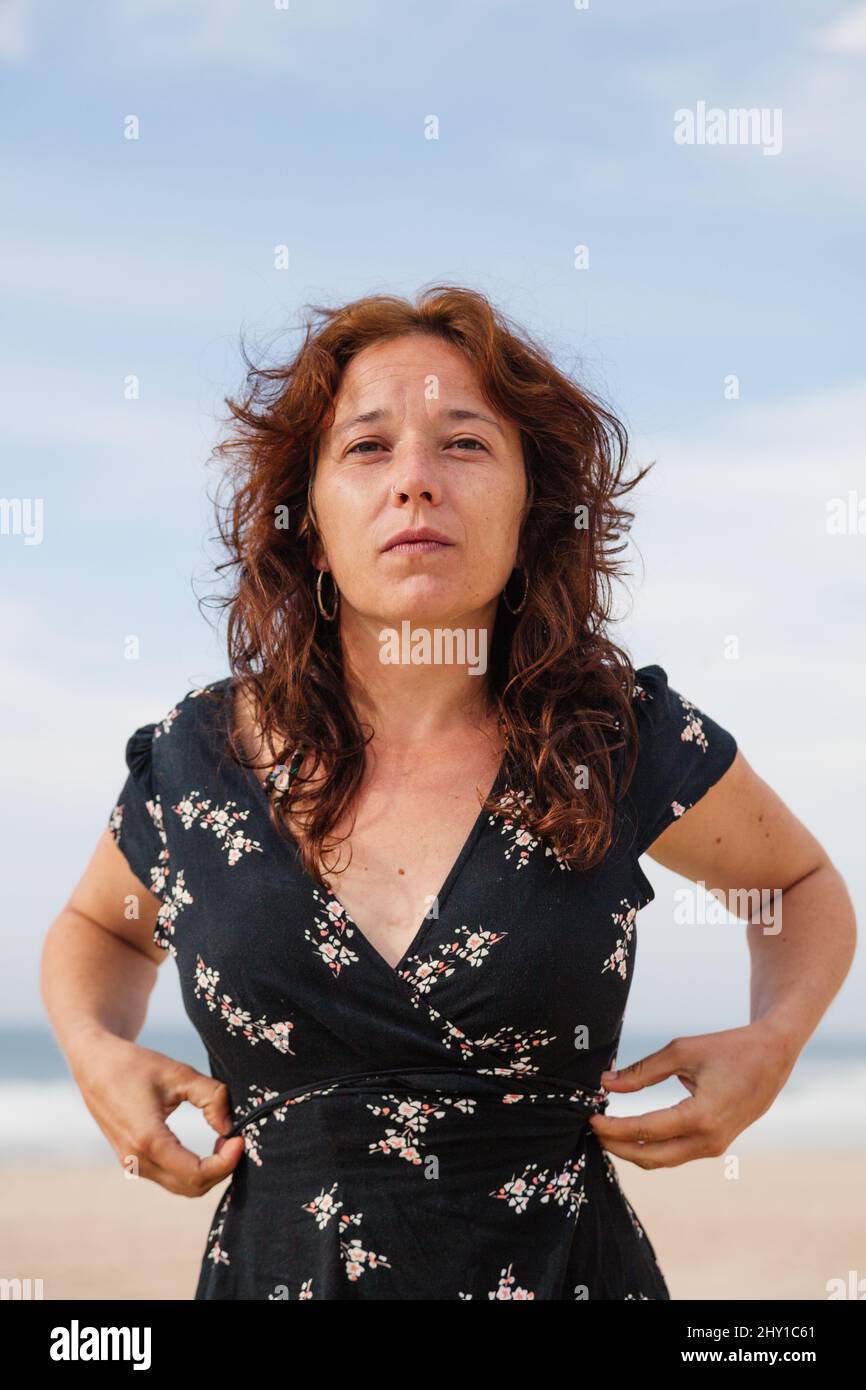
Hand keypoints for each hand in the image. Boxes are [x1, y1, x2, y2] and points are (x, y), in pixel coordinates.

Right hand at [71, 1030, 244, 1194]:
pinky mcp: (132, 1161)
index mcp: (147, 1139)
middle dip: (220, 1169)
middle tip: (237, 1140)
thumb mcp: (180, 1073)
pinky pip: (169, 1177)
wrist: (95, 1065)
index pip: (196, 1174)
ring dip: (208, 1171)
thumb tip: (230, 1127)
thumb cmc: (136, 1065)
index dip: (225, 1162)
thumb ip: (212, 1097)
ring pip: (181, 1186)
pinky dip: (193, 1169)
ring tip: (225, 1141)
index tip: (240, 1139)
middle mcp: (137, 1159)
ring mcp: (131, 1163)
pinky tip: (208, 1147)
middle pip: (191, 1187)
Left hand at [588, 1020, 798, 1167]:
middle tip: (590, 1129)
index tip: (589, 1118)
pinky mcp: (715, 1146)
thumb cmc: (728, 1049)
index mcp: (700, 1116)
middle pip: (649, 1157)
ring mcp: (714, 1148)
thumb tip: (606, 1083)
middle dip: (616, 1146)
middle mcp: (708, 1140)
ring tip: (605, 1131)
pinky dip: (650, 1147)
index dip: (612, 1127)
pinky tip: (630, 1132)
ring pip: (662, 1160)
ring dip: (631, 1150)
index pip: (644, 1131)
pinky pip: (675, 1154)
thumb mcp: (682, 1052)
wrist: (773, 1058)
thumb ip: (642, 1071)